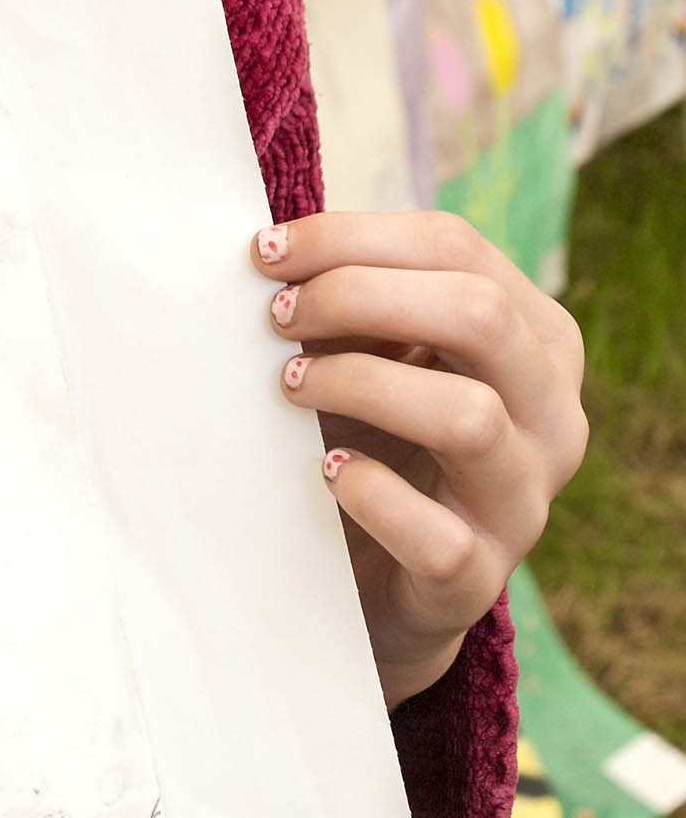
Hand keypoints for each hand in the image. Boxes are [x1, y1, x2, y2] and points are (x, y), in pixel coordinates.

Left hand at [256, 211, 586, 703]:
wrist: (380, 579)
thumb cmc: (376, 441)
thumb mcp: (379, 357)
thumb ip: (356, 303)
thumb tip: (276, 253)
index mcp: (537, 338)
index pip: (458, 248)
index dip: (352, 237)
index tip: (266, 251)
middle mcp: (552, 414)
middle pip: (480, 315)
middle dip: (358, 296)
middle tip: (279, 316)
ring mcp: (524, 501)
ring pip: (470, 417)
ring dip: (361, 385)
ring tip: (291, 386)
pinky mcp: (478, 580)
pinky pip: (439, 538)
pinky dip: (370, 494)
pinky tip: (326, 472)